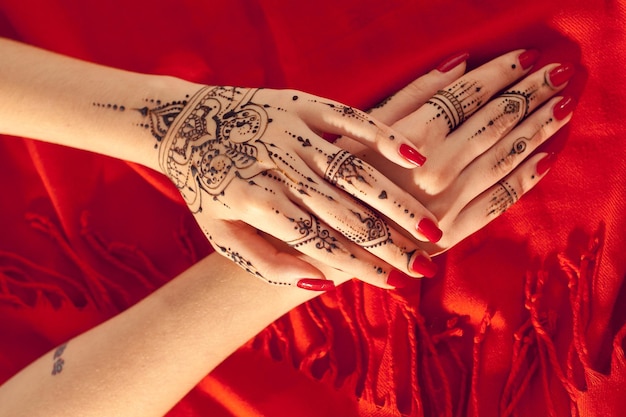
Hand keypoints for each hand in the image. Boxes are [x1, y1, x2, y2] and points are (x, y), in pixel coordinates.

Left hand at [155, 86, 443, 289]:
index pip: (316, 239)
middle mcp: (273, 164)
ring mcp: (289, 129)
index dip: (358, 264)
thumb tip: (323, 282)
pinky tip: (417, 157)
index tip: (395, 283)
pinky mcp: (300, 103)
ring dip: (396, 202)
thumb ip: (268, 263)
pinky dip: (383, 135)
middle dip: (388, 243)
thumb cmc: (206, 186)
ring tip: (431, 229)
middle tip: (427, 268)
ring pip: (354, 170)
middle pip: (342, 211)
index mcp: (250, 200)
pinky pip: (349, 118)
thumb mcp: (220, 234)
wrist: (182, 123)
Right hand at [338, 49, 574, 259]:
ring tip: (563, 105)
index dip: (500, 73)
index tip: (526, 55)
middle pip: (494, 122)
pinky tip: (546, 156)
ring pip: (506, 156)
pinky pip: (500, 200)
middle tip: (558, 73)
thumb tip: (458, 65)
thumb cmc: (342, 180)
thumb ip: (411, 96)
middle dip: (531, 93)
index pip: (467, 96)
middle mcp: (435, 168)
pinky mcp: (455, 231)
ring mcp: (449, 202)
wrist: (335, 244)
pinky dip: (526, 177)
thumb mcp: (362, 130)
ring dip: (539, 128)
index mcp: (410, 139)